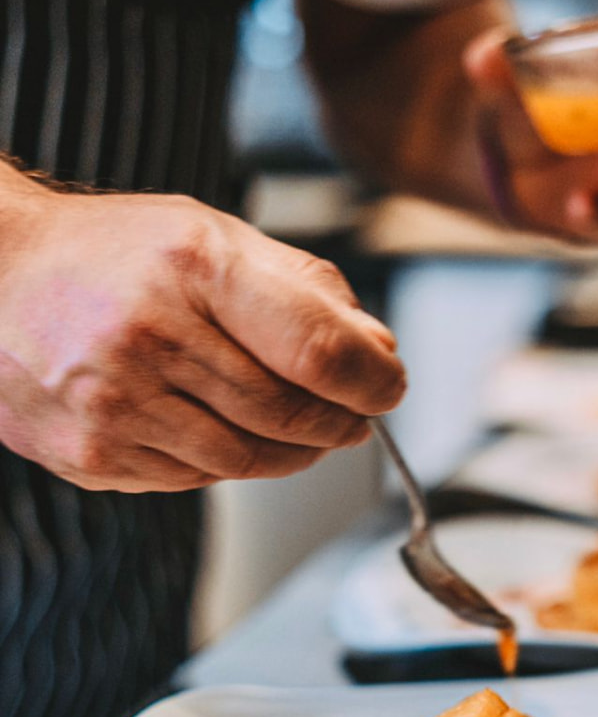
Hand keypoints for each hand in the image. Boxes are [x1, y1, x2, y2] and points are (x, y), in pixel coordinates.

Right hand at [0, 180, 405, 491]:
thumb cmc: (111, 254)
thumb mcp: (211, 236)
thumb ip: (303, 290)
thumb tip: (378, 352)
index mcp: (194, 266)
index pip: (317, 350)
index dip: (371, 382)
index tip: (387, 388)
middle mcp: (150, 335)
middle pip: (289, 415)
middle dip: (339, 423)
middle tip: (353, 417)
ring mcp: (115, 403)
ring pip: (247, 461)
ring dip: (293, 454)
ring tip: (302, 430)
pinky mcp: (92, 454)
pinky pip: (193, 480)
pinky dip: (225, 464)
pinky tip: (218, 429)